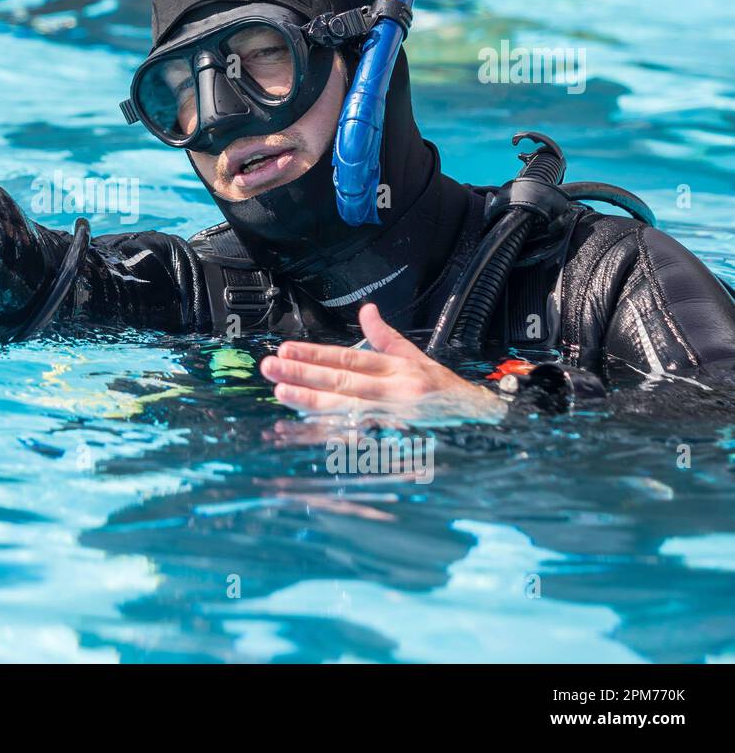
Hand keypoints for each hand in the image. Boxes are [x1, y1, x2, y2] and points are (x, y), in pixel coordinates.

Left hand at [260, 303, 503, 417]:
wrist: (481, 424)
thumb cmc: (444, 391)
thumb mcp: (418, 359)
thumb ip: (386, 337)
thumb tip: (366, 310)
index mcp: (397, 370)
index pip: (349, 359)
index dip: (316, 354)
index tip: (287, 350)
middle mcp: (393, 392)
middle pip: (341, 382)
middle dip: (303, 374)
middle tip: (271, 367)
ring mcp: (393, 419)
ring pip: (345, 409)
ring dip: (310, 402)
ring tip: (280, 393)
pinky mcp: (394, 441)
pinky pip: (354, 438)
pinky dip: (328, 435)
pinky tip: (303, 431)